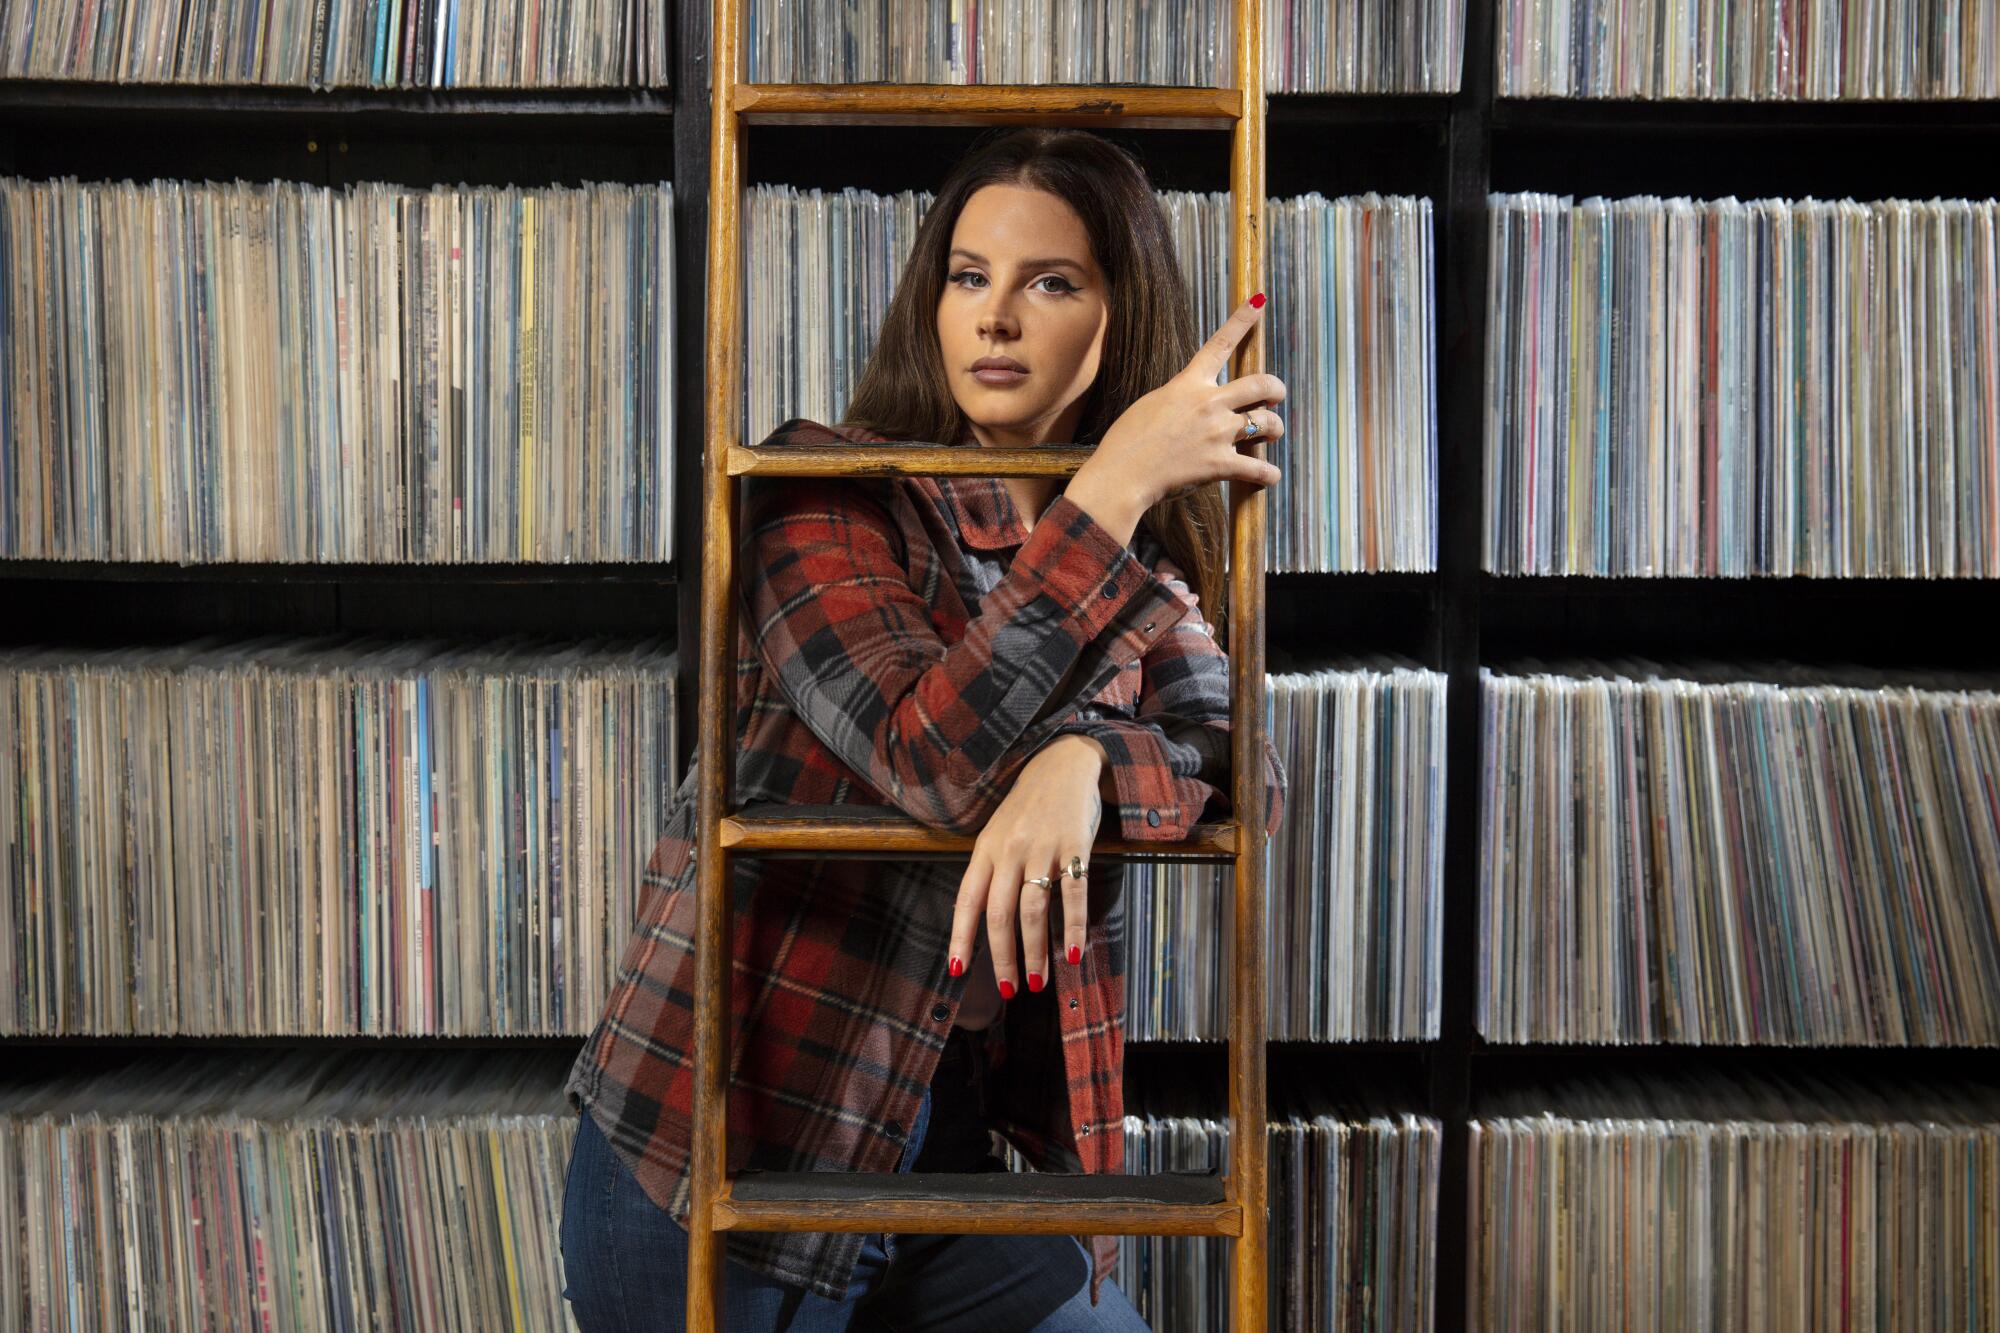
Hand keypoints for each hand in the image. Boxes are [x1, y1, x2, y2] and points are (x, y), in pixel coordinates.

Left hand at [949, 735, 1103, 999]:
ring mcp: (1042, 848)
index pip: (967, 899)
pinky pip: (1073, 893)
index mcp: (985, 849)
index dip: (961, 937)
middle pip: (1000, 913)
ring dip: (1035, 951)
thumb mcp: (998, 833)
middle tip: (1008, 990)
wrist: (1063, 764)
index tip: (958, 970)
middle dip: (1002, 957)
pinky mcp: (1074, 846)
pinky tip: (1073, 953)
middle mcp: (1009, 850)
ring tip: (1038, 980)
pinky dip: (1073, 926)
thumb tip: (982, 923)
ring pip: (1033, 910)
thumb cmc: (1028, 807)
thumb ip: (990, 872)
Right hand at [1069, 294, 1285, 521]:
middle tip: (1276, 397)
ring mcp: (1217, 433)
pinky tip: (1271, 476)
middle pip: (1261, 384)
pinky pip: (1258, 468)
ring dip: (1274, 429)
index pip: (1220, 344)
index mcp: (1189, 384)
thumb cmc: (1127, 439)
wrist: (1122, 473)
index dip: (1242, 321)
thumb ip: (1180, 396)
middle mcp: (1210, 403)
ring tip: (1270, 435)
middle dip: (1276, 389)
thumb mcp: (1152, 403)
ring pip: (1267, 423)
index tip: (1258, 302)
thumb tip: (1194, 401)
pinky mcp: (1220, 464)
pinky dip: (1268, 474)